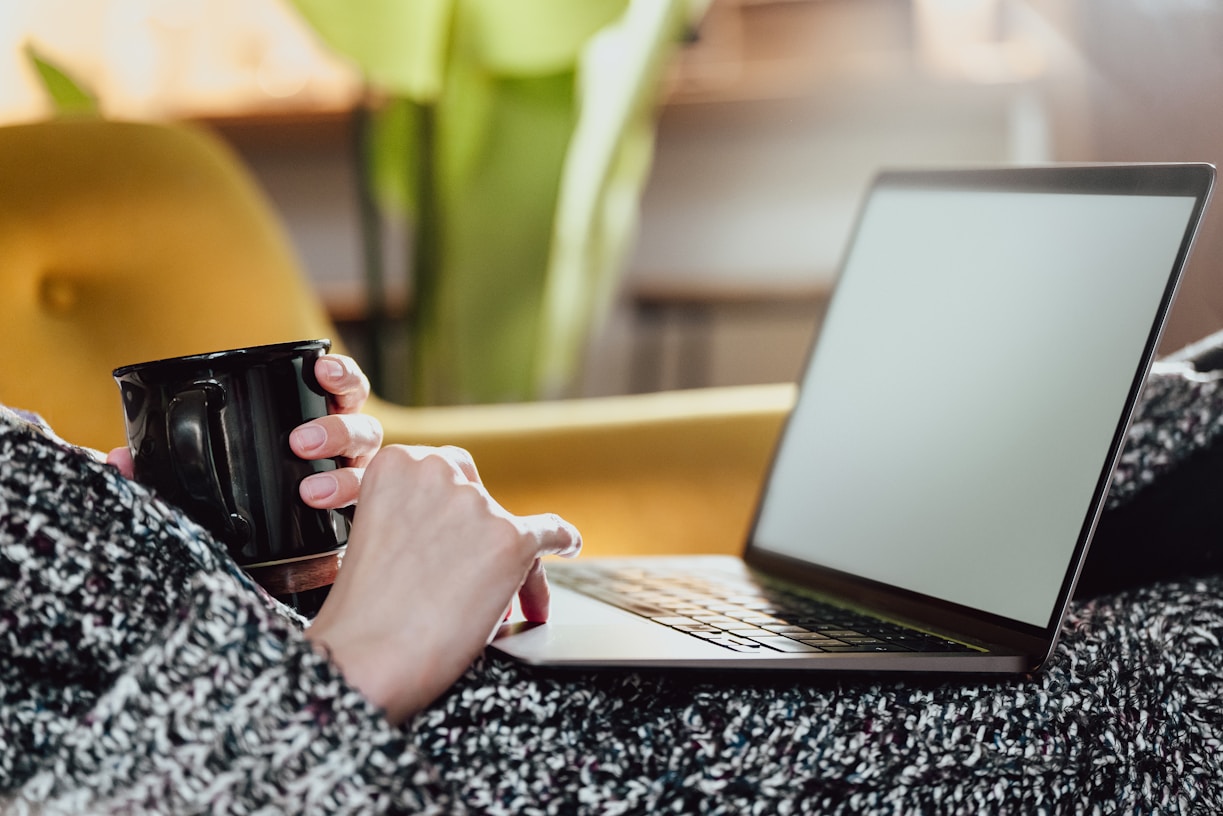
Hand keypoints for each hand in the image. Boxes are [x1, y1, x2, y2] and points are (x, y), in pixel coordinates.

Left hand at [106, 354, 382, 508]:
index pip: (343, 390)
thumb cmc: (243, 508)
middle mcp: (347, 453)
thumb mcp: (205, 482)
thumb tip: (117, 459)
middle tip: (299, 443)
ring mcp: (356, 488)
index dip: (339, 376)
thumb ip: (166, 470)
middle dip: (334, 429)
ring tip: (311, 493)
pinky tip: (342, 527)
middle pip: (361, 428)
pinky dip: (361, 517)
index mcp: (319, 424)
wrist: (269, 570)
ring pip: (369, 472)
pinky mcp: (359, 527)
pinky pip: (372, 518)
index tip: (320, 371)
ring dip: (343, 477)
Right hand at [304, 444, 580, 723]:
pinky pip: (551, 533)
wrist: (365, 658)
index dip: (453, 511)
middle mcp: (439, 471)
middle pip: (480, 497)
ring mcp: (478, 505)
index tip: (452, 537)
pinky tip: (569, 546)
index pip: (446, 472)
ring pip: (509, 526)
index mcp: (397, 463)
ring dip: (506, 562)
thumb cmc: (363, 611)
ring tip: (490, 603)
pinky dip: (563, 540)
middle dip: (480, 530)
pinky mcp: (511, 539)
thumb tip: (462, 521)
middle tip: (472, 569)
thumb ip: (411, 510)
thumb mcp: (372, 532)